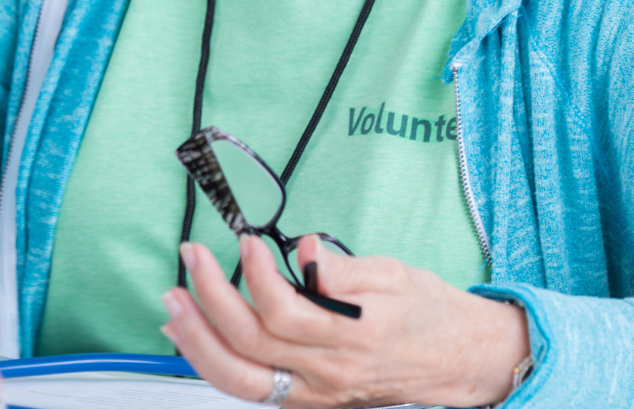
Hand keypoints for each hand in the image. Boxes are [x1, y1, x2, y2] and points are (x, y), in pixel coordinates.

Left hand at [159, 236, 528, 407]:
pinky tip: (194, 335)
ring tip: (173, 303)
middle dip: (209, 300)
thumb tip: (303, 251)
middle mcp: (330, 373)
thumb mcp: (396, 273)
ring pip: (240, 380)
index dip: (255, 274)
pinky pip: (251, 389)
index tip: (244, 240)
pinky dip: (215, 363)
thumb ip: (344, 267)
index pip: (285, 312)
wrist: (460, 359)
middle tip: (190, 259)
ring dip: (197, 341)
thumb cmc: (429, 313)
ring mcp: (317, 394)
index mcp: (355, 335)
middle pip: (251, 345)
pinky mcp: (308, 401)